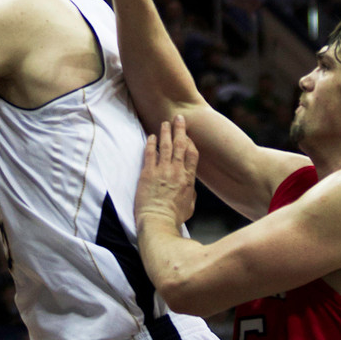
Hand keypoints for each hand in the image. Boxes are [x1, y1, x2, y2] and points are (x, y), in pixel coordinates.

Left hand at [136, 115, 198, 230]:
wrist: (158, 221)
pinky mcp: (148, 173)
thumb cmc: (174, 217)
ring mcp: (162, 171)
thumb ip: (191, 194)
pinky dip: (151, 143)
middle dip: (180, 130)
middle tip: (179, 118)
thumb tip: (191, 189)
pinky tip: (152, 136)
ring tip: (165, 122)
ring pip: (166, 146)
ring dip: (166, 132)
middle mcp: (177, 171)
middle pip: (180, 145)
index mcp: (189, 179)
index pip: (193, 154)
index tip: (188, 136)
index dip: (191, 142)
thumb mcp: (190, 206)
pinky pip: (150, 153)